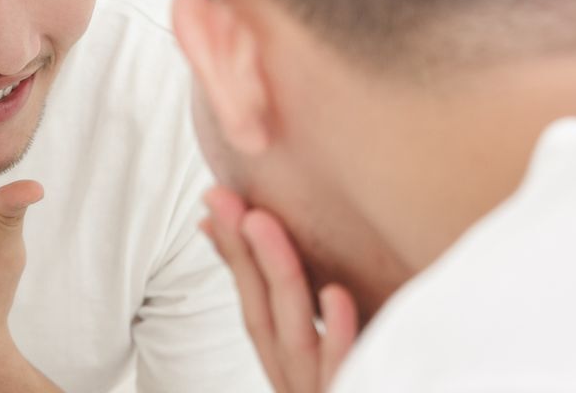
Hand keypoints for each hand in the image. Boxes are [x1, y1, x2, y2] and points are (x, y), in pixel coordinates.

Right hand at [201, 186, 357, 392]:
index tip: (214, 201)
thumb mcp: (325, 360)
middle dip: (243, 257)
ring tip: (264, 224)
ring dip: (279, 279)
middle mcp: (299, 387)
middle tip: (231, 201)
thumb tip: (262, 250)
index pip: (253, 307)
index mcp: (291, 373)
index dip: (230, 255)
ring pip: (294, 340)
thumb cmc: (360, 389)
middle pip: (264, 319)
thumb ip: (297, 310)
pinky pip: (347, 375)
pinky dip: (340, 339)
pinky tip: (337, 295)